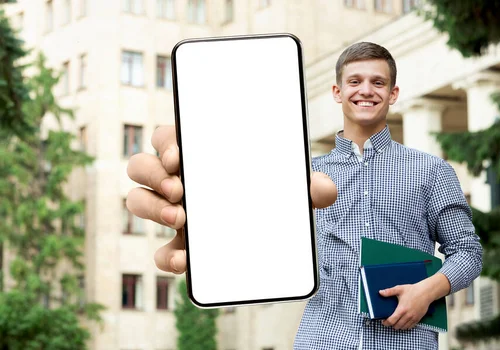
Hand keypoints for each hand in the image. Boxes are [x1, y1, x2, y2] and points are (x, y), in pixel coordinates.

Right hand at [126, 125, 336, 274]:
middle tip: (180, 189)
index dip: (166, 140)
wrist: (268, 233)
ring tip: (181, 217)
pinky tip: (185, 260)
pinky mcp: (180, 245)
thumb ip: (309, 186)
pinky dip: (166, 257)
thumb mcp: (290, 186)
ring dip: (151, 207)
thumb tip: (327, 190)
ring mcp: (174, 212)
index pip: (169, 136)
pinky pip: (160, 251)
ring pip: (138, 199)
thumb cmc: (271, 195)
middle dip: (153, 174)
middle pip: (142, 165)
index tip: (179, 153)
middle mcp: (178, 180)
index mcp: (200, 156)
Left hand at [379, 283, 432, 329]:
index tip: (383, 321)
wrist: (425, 292)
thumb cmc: (412, 290)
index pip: (392, 321)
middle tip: (389, 321)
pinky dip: (406, 326)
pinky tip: (403, 322)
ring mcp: (413, 318)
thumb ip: (389, 292)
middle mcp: (407, 315)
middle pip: (397, 326)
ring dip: (399, 326)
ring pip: (404, 327)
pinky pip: (410, 327)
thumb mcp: (399, 289)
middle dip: (391, 325)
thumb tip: (380, 292)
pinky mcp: (418, 319)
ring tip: (396, 321)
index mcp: (401, 309)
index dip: (386, 323)